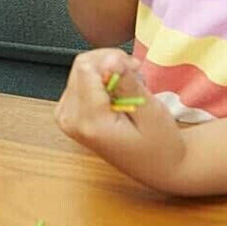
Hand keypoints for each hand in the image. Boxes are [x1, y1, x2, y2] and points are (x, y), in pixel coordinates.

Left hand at [54, 48, 186, 192]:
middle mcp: (70, 119)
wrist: (158, 167)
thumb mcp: (151, 112)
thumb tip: (110, 59)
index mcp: (89, 121)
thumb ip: (127, 84)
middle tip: (136, 77)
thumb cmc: (160, 146)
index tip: (135, 69)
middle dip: (111, 64)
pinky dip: (102, 81)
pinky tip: (119, 94)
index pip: (85, 68)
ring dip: (108, 72)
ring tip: (130, 90)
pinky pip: (80, 82)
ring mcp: (66, 117)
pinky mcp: (69, 113)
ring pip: (81, 71)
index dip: (113, 60)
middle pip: (82, 66)